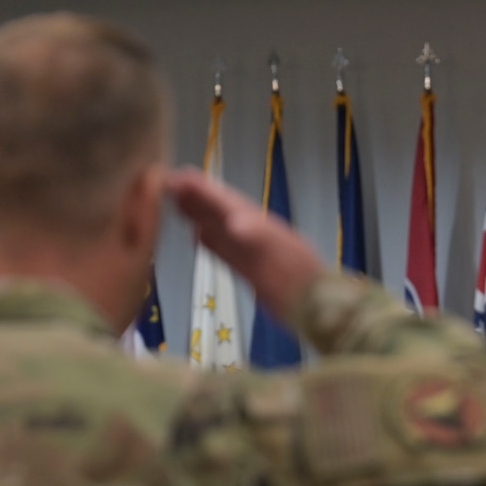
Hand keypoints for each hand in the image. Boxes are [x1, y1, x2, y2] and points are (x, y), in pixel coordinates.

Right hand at [167, 167, 321, 325]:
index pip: (224, 202)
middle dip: (195, 197)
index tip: (177, 176)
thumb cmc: (298, 283)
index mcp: (258, 225)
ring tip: (175, 203)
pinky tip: (197, 236)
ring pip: (220, 228)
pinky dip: (210, 242)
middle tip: (167, 183)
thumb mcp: (278, 259)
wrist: (319, 308)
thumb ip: (256, 239)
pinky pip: (226, 251)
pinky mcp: (251, 271)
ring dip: (198, 215)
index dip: (201, 190)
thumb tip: (233, 222)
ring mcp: (252, 252)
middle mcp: (253, 233)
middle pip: (219, 211)